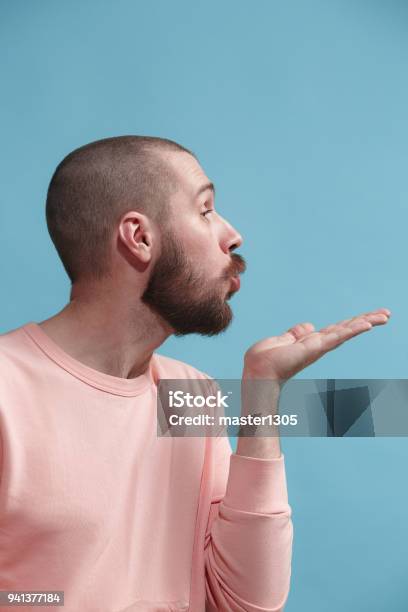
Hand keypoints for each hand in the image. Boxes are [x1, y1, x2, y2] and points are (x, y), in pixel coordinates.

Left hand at [243, 308, 390, 383]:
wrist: (257, 372)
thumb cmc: (263, 360)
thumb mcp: (280, 340)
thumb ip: (294, 334)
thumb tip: (308, 326)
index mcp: (309, 342)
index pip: (335, 330)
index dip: (350, 323)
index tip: (367, 317)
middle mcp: (318, 345)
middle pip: (346, 329)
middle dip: (366, 321)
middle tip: (387, 314)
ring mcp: (319, 347)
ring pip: (347, 331)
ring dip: (366, 322)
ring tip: (385, 316)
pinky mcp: (317, 347)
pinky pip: (339, 335)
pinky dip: (353, 329)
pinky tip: (368, 324)